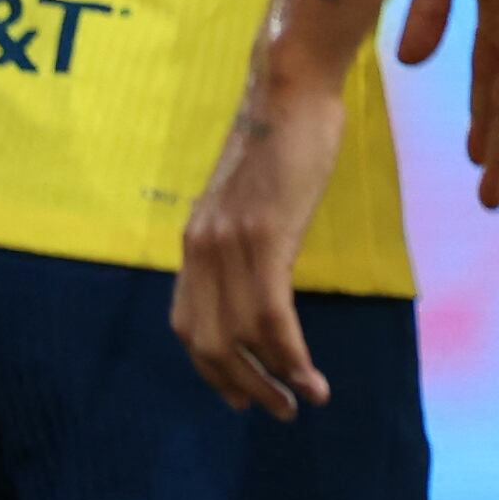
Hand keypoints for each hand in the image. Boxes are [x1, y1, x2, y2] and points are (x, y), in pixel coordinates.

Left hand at [173, 71, 347, 416]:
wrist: (291, 88)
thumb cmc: (286, 133)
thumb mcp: (254, 194)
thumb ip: (248, 232)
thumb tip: (265, 265)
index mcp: (197, 239)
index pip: (186, 324)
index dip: (210, 369)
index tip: (239, 395)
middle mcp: (202, 248)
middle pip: (206, 343)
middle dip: (240, 388)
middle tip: (276, 411)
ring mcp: (230, 244)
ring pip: (238, 338)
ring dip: (271, 383)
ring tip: (302, 403)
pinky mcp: (264, 237)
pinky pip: (270, 317)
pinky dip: (290, 358)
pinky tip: (312, 378)